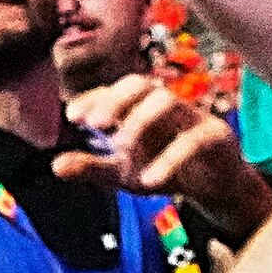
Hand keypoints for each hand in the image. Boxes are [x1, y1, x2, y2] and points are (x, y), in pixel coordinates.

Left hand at [58, 72, 271, 238]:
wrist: (216, 189)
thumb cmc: (166, 170)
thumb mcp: (123, 173)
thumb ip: (92, 167)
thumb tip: (54, 166)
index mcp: (142, 108)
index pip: (116, 90)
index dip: (94, 98)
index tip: (73, 116)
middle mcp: (166, 105)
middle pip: (142, 83)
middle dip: (116, 99)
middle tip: (95, 124)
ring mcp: (193, 117)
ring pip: (167, 101)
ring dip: (140, 121)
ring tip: (120, 147)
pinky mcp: (217, 137)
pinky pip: (193, 140)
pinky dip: (169, 160)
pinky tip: (149, 181)